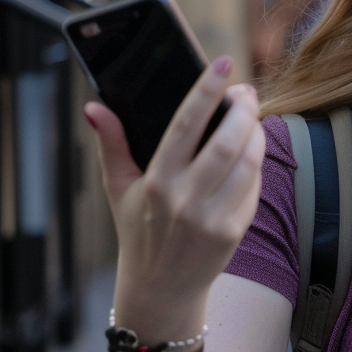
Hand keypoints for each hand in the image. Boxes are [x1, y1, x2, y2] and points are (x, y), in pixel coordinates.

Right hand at [85, 57, 266, 332]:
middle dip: (243, 109)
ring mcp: (213, 216)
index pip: (187, 124)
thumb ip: (111, 145)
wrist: (161, 287)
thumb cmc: (138, 230)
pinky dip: (257, 164)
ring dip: (257, 133)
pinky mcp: (235, 230)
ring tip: (252, 118)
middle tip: (246, 91)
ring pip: (249, 161)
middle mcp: (185, 197)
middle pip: (228, 141)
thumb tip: (94, 107)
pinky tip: (251, 152)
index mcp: (156, 180)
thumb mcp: (118, 188)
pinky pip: (254, 186)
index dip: (207, 90)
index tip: (224, 64)